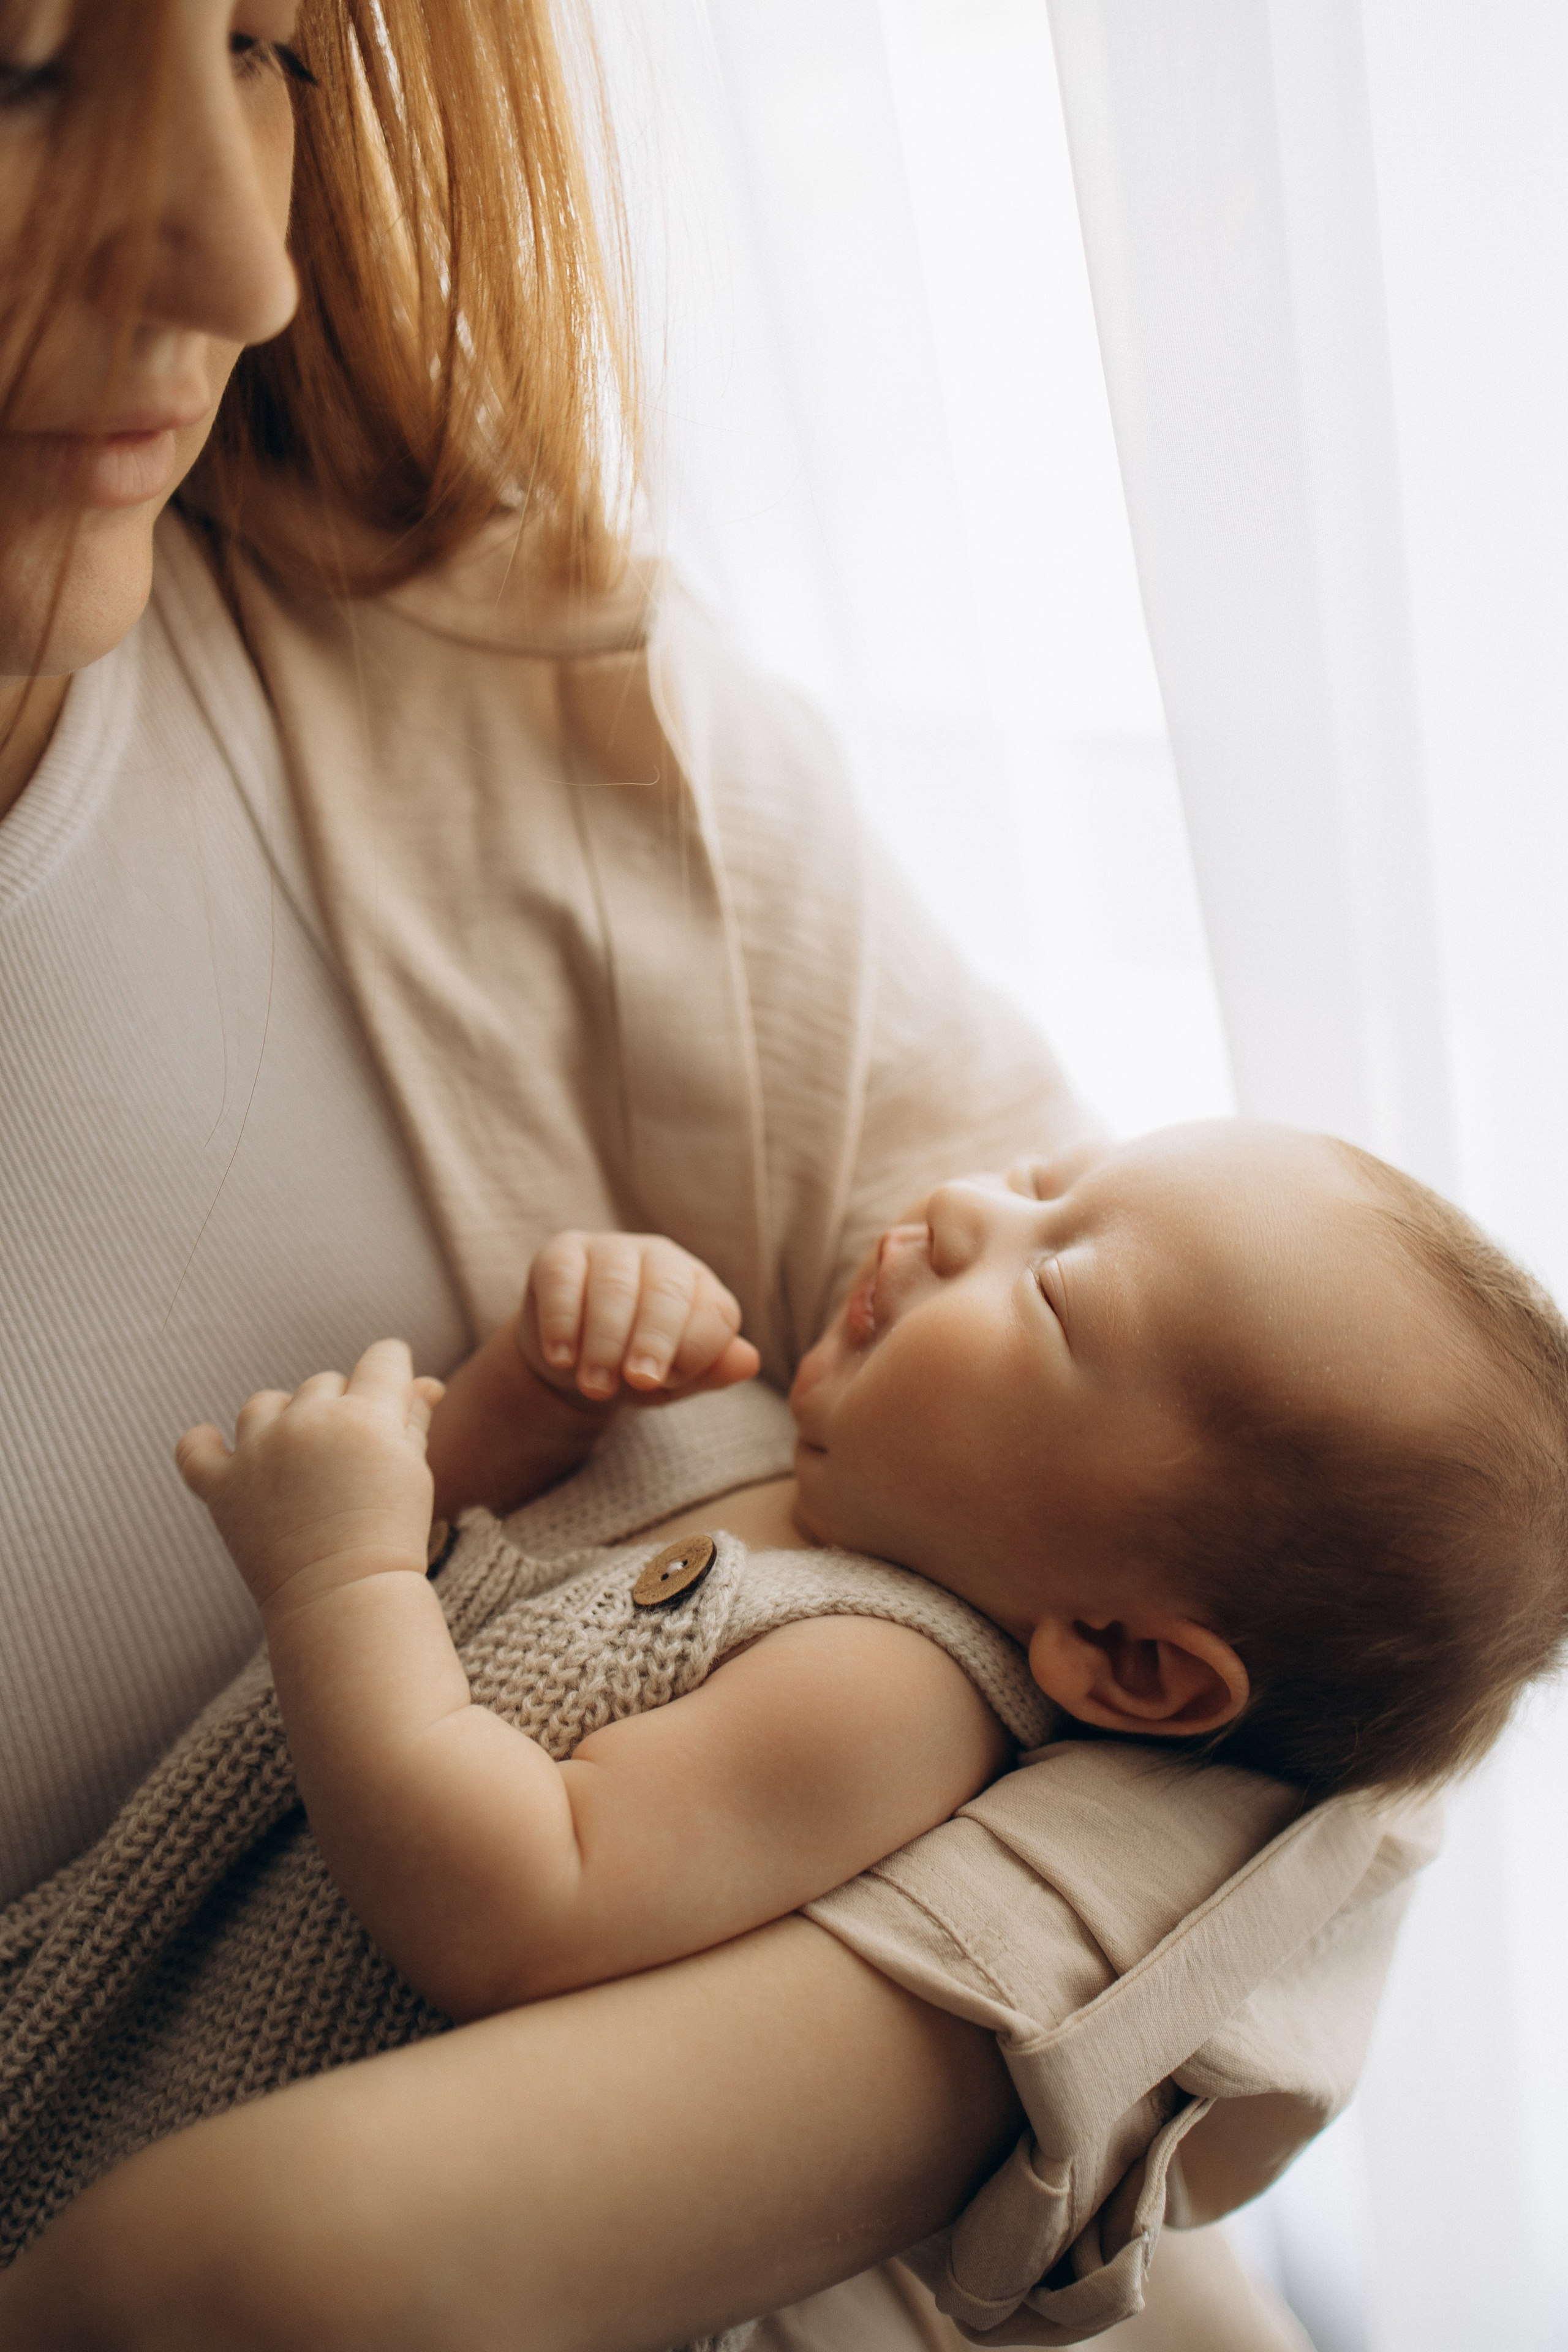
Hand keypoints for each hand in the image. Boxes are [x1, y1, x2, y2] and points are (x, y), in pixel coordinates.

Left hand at [177, 1340, 445, 1612]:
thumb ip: (414, 1417)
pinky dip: (203, 1445)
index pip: (383, 1358)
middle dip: (340, 1412)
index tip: (392, 1396)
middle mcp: (308, 1420)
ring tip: (299, 1465)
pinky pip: (195, 1449)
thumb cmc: (392, 1534)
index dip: (392, 1373)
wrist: (346, 1598)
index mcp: (366, 1413)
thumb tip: (423, 1383)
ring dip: (283, 1422)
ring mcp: (259, 1451)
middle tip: (350, 1462)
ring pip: (265, 1404)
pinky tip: (215, 1447)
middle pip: (324, 1384)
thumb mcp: (415, 1469)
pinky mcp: (223, 1486)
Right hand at [518, 1231, 759, 1407]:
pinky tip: (562, 1357)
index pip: (714, 1312)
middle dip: (652, 1342)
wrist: (570, 1361)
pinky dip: (562, 1321)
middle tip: (635, 1382)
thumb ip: (710, 1371)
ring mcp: (611, 1249)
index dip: (695, 1350)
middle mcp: (661, 1258)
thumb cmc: (632, 1367)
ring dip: (605, 1340)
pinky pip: (564, 1278)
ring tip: (595, 1384)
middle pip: (668, 1292)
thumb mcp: (674, 1380)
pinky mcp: (562, 1252)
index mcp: (700, 1287)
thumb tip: (749, 1361)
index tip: (668, 1383)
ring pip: (615, 1285)